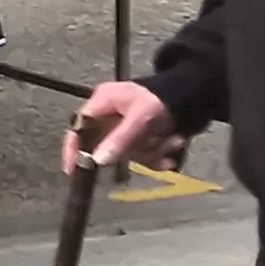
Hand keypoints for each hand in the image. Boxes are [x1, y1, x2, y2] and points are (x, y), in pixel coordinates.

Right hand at [66, 82, 182, 173]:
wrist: (191, 93)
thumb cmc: (161, 99)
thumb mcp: (141, 118)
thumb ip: (120, 139)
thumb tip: (97, 161)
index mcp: (102, 103)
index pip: (79, 129)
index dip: (73, 150)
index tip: (73, 171)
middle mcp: (109, 117)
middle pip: (108, 146)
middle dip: (135, 150)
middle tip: (156, 143)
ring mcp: (124, 129)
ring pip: (128, 153)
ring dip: (152, 151)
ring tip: (173, 140)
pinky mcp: (138, 138)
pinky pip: (141, 156)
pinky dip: (158, 155)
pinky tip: (173, 145)